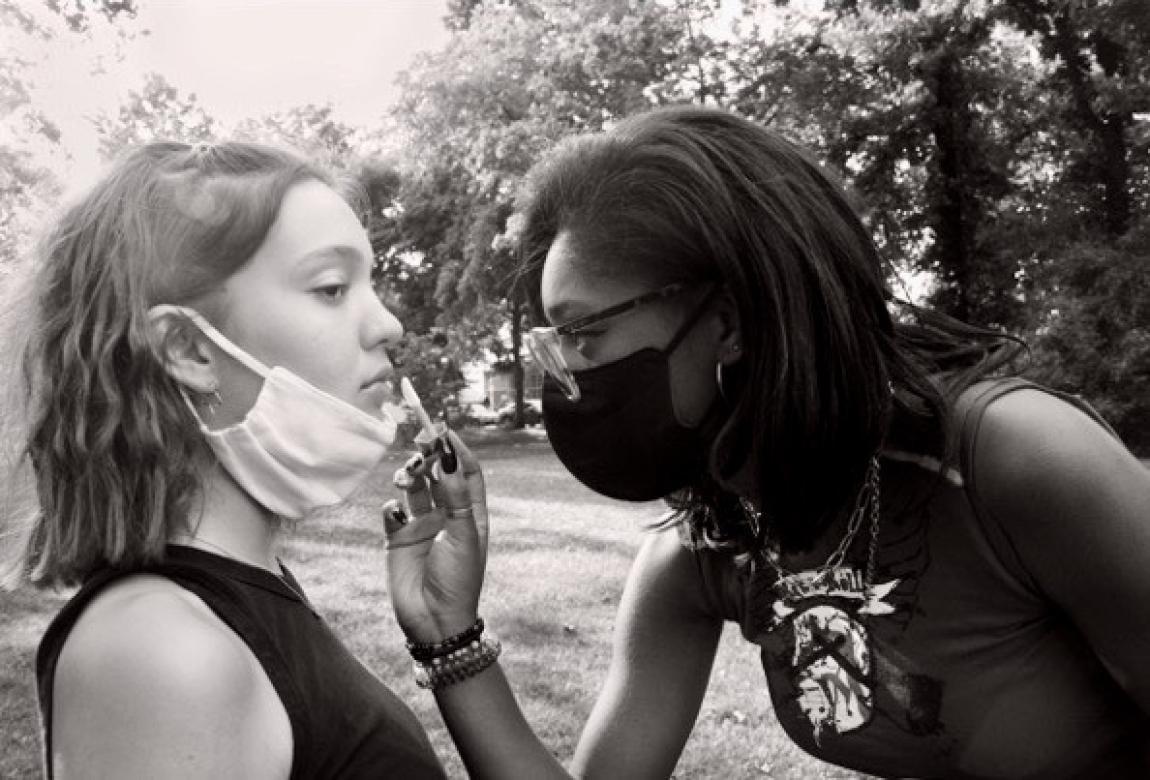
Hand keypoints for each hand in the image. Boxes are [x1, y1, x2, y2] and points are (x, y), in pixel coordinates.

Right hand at [382, 430, 488, 642]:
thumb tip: (450, 457)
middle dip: (428, 458)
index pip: (466, 473)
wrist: (434, 621)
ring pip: (414, 489)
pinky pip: (391, 512)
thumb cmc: (458, 580)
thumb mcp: (463, 535)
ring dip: (409, 477)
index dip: (457, 451)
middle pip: (437, 476)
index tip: (445, 431)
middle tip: (419, 444)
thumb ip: (456, 496)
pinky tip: (395, 513)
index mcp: (469, 514)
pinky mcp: (397, 539)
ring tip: (407, 477)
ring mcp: (421, 526)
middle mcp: (445, 516)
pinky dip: (391, 507)